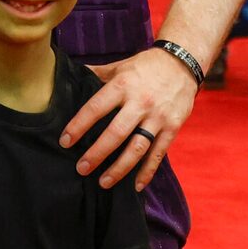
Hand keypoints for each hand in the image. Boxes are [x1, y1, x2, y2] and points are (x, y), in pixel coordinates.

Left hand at [65, 46, 199, 188]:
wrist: (183, 62)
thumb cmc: (146, 66)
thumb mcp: (120, 67)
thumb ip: (96, 75)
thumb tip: (70, 75)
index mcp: (123, 85)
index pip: (95, 108)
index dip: (79, 126)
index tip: (65, 141)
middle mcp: (140, 102)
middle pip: (116, 133)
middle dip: (97, 153)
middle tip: (81, 168)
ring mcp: (158, 117)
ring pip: (137, 147)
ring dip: (120, 168)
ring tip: (103, 182)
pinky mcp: (173, 127)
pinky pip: (158, 153)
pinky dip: (148, 171)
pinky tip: (136, 186)